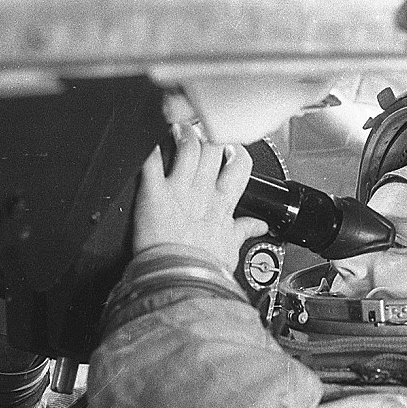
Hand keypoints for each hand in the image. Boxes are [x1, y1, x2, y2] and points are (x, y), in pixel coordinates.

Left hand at [133, 125, 267, 270]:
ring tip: (178, 127)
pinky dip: (148, 148)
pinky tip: (146, 136)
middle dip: (210, 136)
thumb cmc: (205, 269)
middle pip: (214, 149)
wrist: (180, 280)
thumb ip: (244, 231)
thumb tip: (260, 226)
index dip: (236, 153)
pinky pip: (150, 162)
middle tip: (203, 129)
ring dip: (183, 134)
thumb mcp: (232, 250)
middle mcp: (203, 192)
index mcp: (223, 204)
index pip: (239, 166)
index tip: (231, 148)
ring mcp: (179, 190)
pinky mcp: (154, 193)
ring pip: (187, 147)